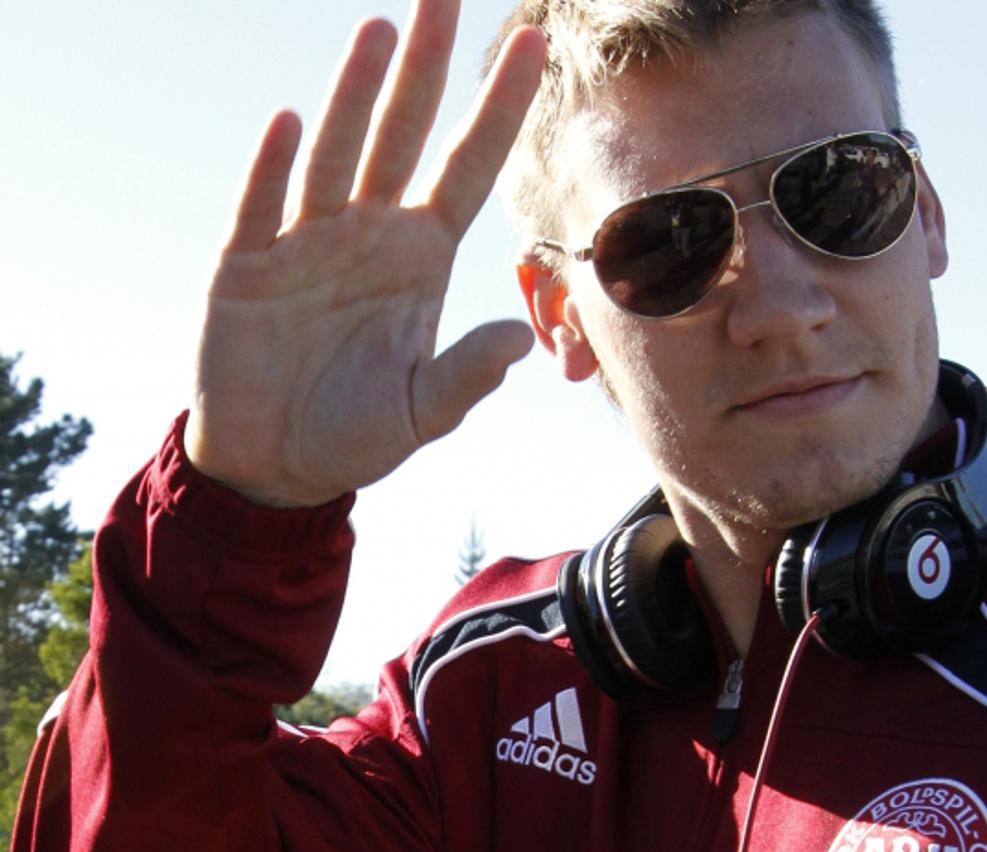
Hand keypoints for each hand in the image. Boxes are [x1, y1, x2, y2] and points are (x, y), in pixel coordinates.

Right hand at [185, 2, 545, 506]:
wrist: (274, 465)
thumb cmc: (356, 435)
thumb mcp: (421, 412)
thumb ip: (467, 376)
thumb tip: (520, 339)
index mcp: (421, 257)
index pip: (468, 168)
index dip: (498, 110)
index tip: (532, 45)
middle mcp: (369, 233)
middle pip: (403, 135)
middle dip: (425, 68)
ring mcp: (306, 242)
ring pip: (334, 154)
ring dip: (354, 96)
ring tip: (379, 33)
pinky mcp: (245, 265)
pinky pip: (261, 207)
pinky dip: (272, 167)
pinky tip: (288, 121)